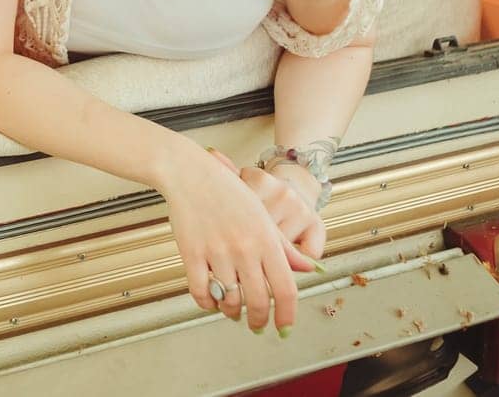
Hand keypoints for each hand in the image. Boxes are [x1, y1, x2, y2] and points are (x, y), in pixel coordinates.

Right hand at [162, 144, 315, 332]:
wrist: (191, 173)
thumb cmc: (227, 191)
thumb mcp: (262, 215)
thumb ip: (284, 247)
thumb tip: (307, 270)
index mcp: (267, 239)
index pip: (286, 289)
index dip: (287, 315)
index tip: (284, 326)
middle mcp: (245, 248)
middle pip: (258, 301)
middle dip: (258, 321)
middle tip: (255, 325)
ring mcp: (218, 251)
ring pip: (229, 300)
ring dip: (231, 312)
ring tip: (232, 311)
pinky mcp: (192, 253)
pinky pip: (201, 291)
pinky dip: (206, 303)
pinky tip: (210, 300)